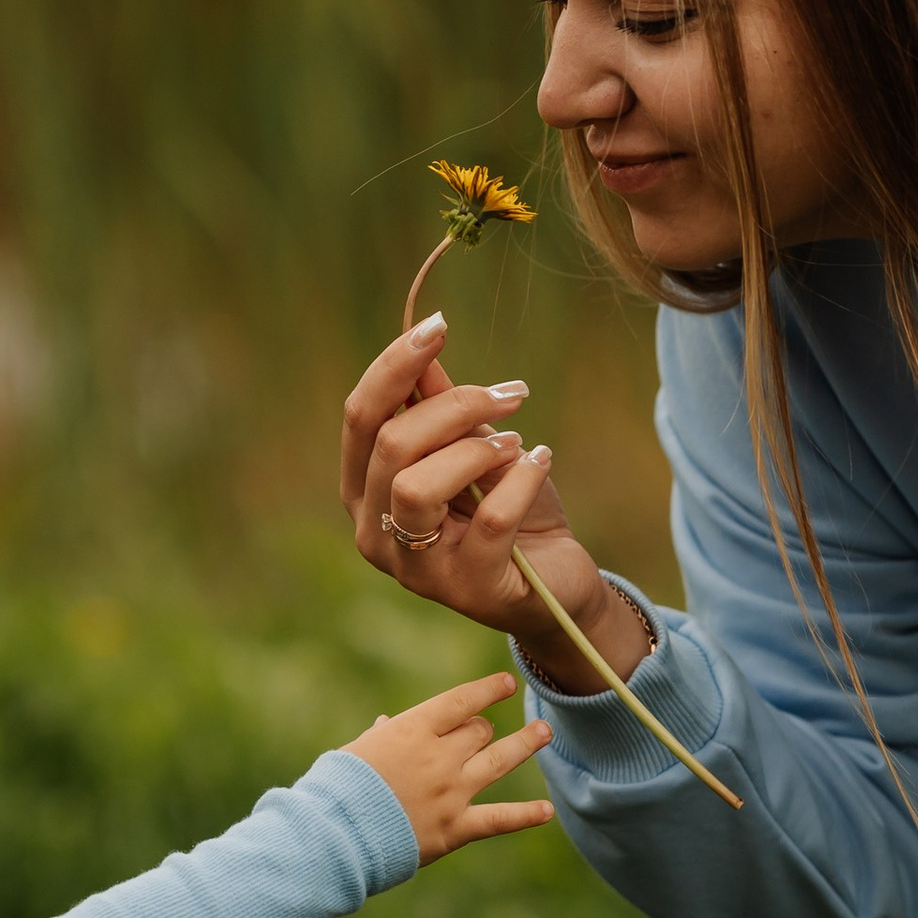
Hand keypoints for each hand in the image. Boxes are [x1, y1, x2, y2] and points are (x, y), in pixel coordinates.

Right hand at [339, 320, 656, 693]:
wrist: (557, 585)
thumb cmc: (508, 511)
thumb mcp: (473, 449)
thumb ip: (442, 407)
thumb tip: (425, 345)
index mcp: (364, 491)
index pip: (360, 418)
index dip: (394, 367)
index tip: (439, 327)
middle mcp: (375, 534)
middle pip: (390, 445)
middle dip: (453, 406)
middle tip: (510, 394)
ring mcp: (417, 569)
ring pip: (417, 487)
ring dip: (474, 449)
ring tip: (516, 442)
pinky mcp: (469, 590)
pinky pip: (490, 520)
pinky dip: (521, 478)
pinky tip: (541, 460)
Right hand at [347, 671, 554, 863]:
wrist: (336, 835)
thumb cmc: (337, 788)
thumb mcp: (355, 751)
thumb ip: (380, 737)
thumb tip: (386, 725)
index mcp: (412, 731)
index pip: (461, 701)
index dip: (487, 691)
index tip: (506, 683)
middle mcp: (439, 756)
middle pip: (479, 732)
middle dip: (482, 730)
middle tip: (481, 733)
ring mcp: (452, 792)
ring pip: (500, 760)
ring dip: (525, 744)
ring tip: (544, 732)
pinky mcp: (456, 828)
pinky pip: (500, 819)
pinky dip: (526, 816)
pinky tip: (547, 811)